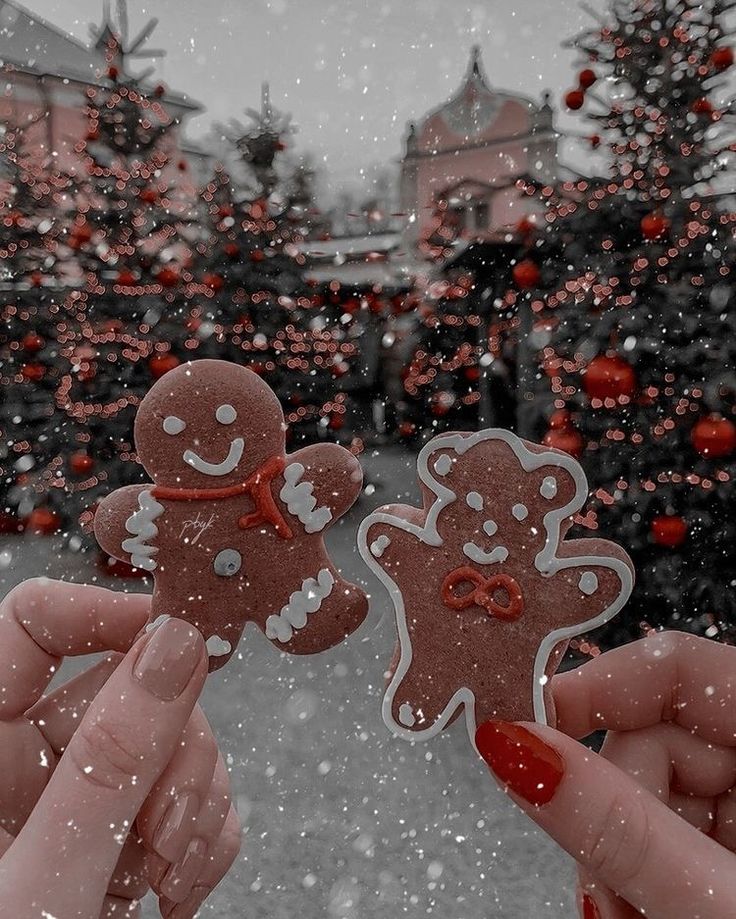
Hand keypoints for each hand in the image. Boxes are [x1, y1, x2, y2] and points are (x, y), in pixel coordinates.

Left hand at [0, 578, 240, 918]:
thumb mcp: (43, 884)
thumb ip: (110, 763)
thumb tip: (177, 643)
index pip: (36, 622)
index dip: (110, 612)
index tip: (182, 645)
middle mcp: (31, 759)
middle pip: (135, 684)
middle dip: (175, 750)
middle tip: (163, 829)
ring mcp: (84, 797)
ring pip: (179, 738)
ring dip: (195, 802)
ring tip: (164, 876)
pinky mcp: (126, 834)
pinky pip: (195, 794)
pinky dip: (207, 837)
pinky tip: (178, 887)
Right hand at [476, 632, 735, 918]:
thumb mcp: (721, 908)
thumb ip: (622, 831)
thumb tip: (518, 748)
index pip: (680, 669)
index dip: (597, 687)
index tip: (530, 726)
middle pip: (652, 742)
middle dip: (608, 814)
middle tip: (600, 898)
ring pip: (650, 798)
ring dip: (618, 860)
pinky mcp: (735, 856)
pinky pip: (667, 840)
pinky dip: (640, 880)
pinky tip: (638, 914)